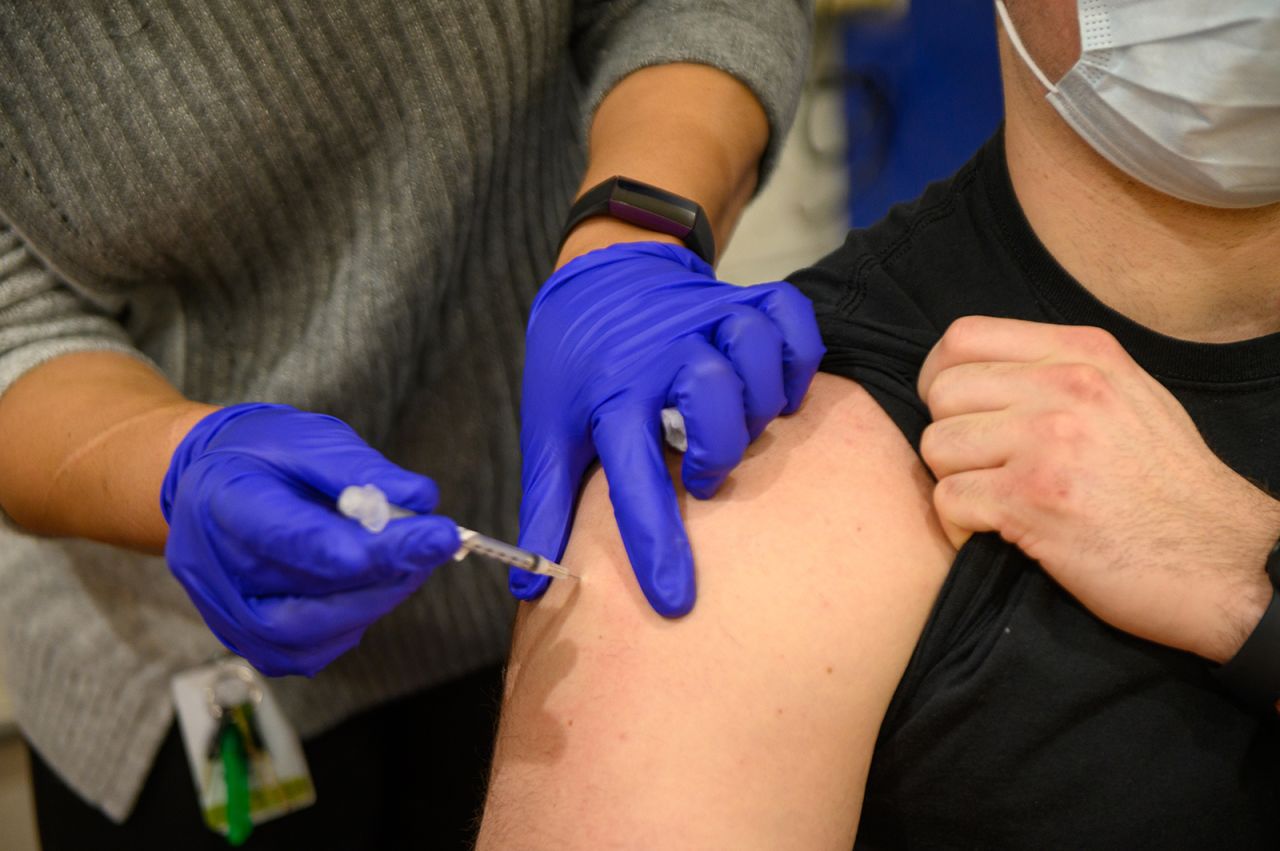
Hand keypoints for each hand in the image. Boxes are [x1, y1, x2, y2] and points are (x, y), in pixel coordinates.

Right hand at [162, 404, 459, 675]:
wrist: (209, 481)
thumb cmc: (261, 455)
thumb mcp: (308, 437)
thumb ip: (361, 468)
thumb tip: (421, 501)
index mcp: (221, 501)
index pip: (289, 536)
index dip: (362, 546)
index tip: (430, 536)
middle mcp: (212, 569)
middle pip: (300, 599)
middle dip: (381, 577)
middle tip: (435, 545)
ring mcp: (225, 613)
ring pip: (306, 635)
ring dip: (373, 602)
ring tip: (412, 562)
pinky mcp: (247, 638)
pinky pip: (305, 651)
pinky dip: (351, 623)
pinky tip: (376, 588)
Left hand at [514, 241, 823, 615]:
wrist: (602, 275)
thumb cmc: (577, 368)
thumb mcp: (551, 433)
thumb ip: (547, 508)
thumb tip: (529, 587)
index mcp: (611, 395)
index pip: (631, 477)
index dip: (655, 543)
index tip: (676, 602)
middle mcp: (662, 352)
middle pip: (711, 398)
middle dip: (717, 452)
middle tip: (701, 474)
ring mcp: (707, 317)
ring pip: (756, 355)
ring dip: (758, 403)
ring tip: (739, 426)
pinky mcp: (743, 296)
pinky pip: (792, 320)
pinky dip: (798, 357)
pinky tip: (779, 387)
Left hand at [917, 316, 1279, 662]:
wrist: (1221, 559)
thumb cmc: (1167, 484)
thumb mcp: (1129, 394)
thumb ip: (1060, 370)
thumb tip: (983, 369)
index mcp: (1084, 353)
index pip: (963, 336)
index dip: (941, 376)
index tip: (958, 411)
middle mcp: (1065, 386)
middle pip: (941, 392)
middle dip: (949, 434)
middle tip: (979, 467)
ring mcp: (1048, 442)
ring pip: (936, 446)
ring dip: (953, 480)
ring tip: (992, 500)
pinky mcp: (1033, 501)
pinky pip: (947, 501)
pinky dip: (958, 525)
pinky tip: (991, 533)